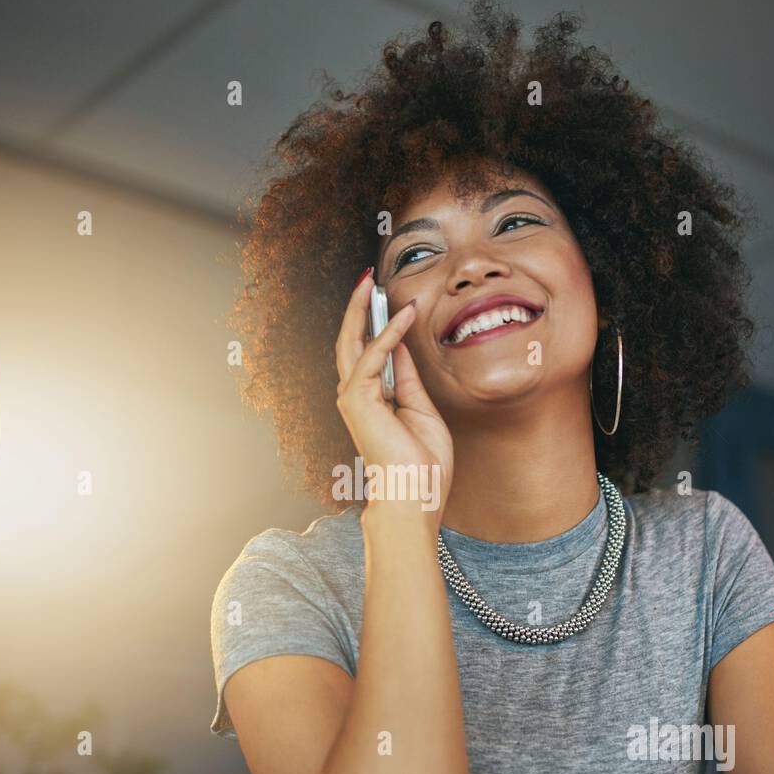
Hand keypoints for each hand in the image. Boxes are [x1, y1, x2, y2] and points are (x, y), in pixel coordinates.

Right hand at [334, 270, 453, 522]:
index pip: (368, 351)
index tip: (387, 297)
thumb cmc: (421, 464)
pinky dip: (388, 332)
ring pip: (351, 342)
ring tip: (371, 282)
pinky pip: (373, 355)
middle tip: (368, 278)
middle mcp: (356, 395)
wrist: (415, 496)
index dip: (377, 322)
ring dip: (362, 309)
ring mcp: (353, 397)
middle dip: (358, 307)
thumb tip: (401, 344)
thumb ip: (408, 377)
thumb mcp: (422, 409)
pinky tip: (403, 314)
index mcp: (371, 399)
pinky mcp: (358, 399)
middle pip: (350, 341)